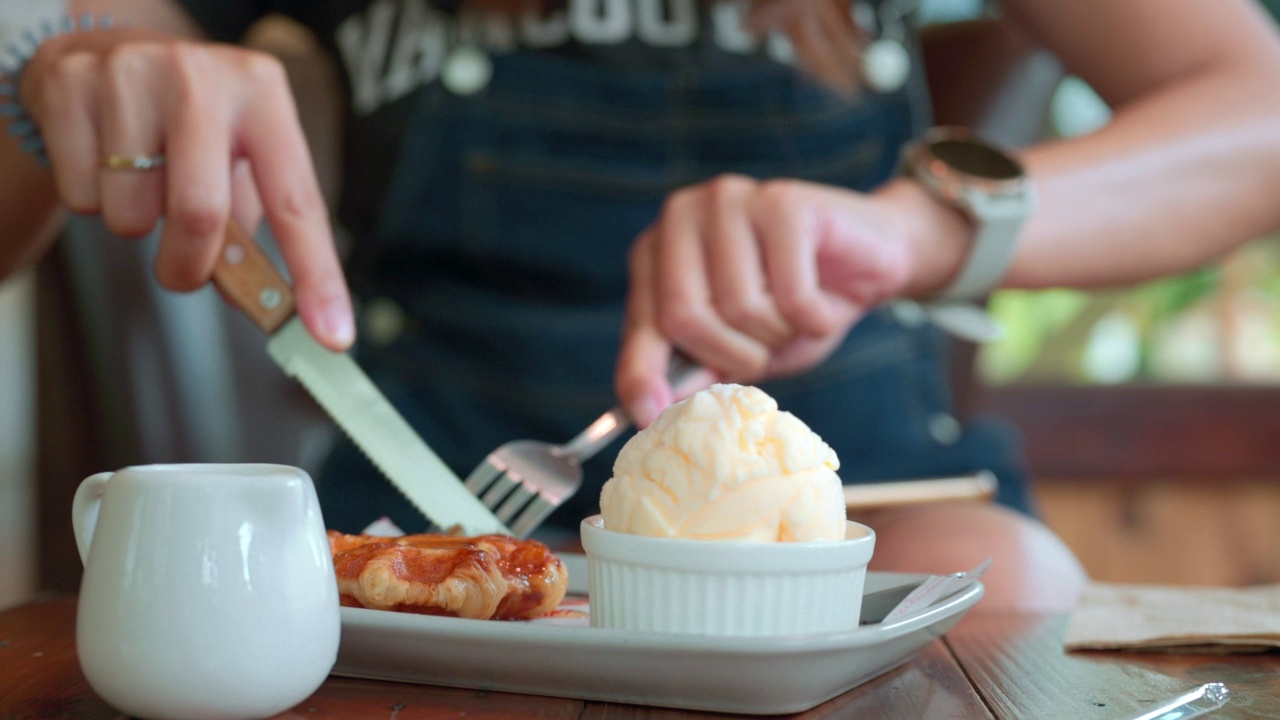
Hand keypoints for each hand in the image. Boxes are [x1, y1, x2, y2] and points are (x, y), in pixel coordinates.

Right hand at [20, 27, 352, 348]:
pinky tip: (102, 160)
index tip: (330, 334)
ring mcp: (135, 74)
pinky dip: (92, 201)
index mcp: (263, 95)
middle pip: (202, 214)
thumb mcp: (235, 153)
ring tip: (140, 182)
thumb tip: (255, 303)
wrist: (105, 51)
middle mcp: (204, 78)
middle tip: (183, 271)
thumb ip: (249, 226)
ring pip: (132, 212)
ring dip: (136, 224)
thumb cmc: (187, 119)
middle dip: (190, 266)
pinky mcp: (72, 85)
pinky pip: (82, 196)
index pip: (298, 203)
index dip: (316, 275)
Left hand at [615, 174, 942, 426]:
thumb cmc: (796, 306)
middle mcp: (683, 214)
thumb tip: (647, 409)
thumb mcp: (737, 348)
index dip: (642, 376)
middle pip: (684, 315)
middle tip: (765, 351)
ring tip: (796, 314)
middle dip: (733, 356)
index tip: (647, 417)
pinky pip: (790, 295)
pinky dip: (814, 319)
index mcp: (656, 249)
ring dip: (778, 335)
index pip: (642, 324)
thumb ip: (691, 369)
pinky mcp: (783, 201)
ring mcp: (731, 199)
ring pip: (740, 307)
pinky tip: (823, 303)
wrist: (873, 260)